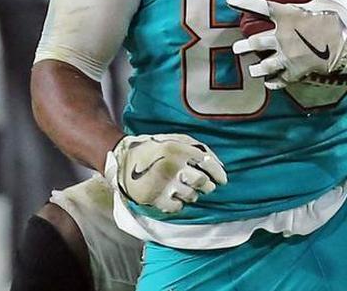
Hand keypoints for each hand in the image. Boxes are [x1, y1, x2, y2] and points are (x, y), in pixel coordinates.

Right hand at [104, 133, 227, 213]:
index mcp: (178, 149)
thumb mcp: (176, 139)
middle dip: (206, 186)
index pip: (207, 163)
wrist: (123, 158)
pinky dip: (179, 204)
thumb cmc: (155, 148)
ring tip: (184, 188)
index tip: (223, 180)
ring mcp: (163, 183)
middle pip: (202, 182)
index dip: (218, 173)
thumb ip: (198, 148)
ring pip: (191, 196)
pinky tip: (174, 196)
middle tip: (204, 185)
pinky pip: (177, 207)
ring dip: (192, 194)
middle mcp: (172, 166)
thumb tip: (219, 166)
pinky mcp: (154, 198)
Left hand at [228, 0, 346, 89]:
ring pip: (262, 66)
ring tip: (252, 69)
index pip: (259, 6)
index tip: (229, 1)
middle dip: (242, 47)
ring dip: (256, 68)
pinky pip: (279, 80)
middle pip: (253, 43)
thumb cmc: (343, 16)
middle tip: (237, 48)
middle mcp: (283, 36)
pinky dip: (273, 82)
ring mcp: (289, 56)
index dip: (243, 2)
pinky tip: (270, 83)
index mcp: (288, 14)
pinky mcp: (298, 72)